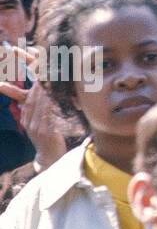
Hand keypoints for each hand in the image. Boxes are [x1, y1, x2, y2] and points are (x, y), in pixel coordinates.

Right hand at [0, 47, 67, 169]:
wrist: (49, 156)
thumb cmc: (47, 137)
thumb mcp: (38, 123)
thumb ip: (36, 111)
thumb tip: (32, 97)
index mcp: (27, 119)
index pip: (27, 99)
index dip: (33, 86)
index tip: (40, 73)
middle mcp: (29, 123)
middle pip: (33, 100)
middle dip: (39, 86)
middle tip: (47, 72)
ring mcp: (37, 128)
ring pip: (41, 106)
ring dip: (47, 92)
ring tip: (53, 80)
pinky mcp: (47, 133)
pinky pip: (50, 116)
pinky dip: (53, 105)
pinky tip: (58, 97)